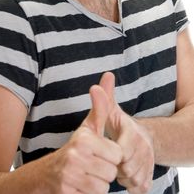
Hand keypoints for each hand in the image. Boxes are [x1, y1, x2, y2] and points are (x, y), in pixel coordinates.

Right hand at [39, 83, 121, 193]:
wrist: (45, 176)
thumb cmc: (74, 150)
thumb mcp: (87, 128)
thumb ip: (101, 107)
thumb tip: (109, 74)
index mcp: (84, 137)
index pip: (118, 154)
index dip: (110, 156)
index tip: (97, 153)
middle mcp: (76, 154)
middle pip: (112, 172)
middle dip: (104, 172)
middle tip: (90, 167)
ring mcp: (70, 175)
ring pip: (104, 188)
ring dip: (97, 185)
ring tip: (85, 176)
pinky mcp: (66, 193)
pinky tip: (78, 187)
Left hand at [100, 72, 153, 193]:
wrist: (142, 139)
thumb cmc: (121, 126)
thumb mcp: (112, 110)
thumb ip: (106, 96)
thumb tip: (107, 74)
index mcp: (133, 133)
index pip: (121, 150)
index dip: (112, 152)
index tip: (108, 148)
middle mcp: (145, 148)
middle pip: (125, 167)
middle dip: (114, 165)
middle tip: (109, 157)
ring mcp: (149, 163)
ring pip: (132, 180)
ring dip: (120, 176)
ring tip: (115, 164)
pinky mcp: (150, 177)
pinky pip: (138, 188)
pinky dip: (129, 185)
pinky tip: (123, 174)